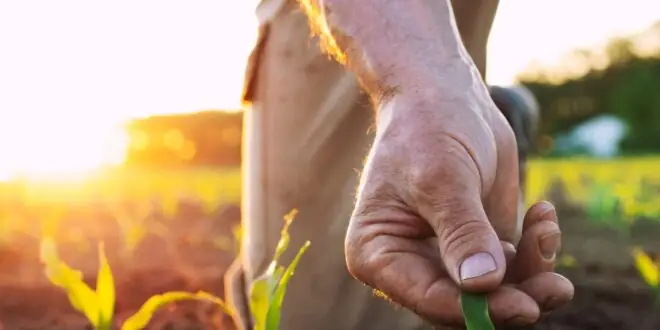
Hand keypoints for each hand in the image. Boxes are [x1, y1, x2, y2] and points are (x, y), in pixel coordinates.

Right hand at [345, 89, 573, 327]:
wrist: (442, 93)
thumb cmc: (426, 128)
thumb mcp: (442, 178)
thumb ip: (462, 231)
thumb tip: (483, 284)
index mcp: (379, 253)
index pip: (427, 298)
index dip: (474, 309)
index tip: (522, 306)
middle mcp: (409, 263)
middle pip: (465, 305)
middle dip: (512, 297)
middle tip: (557, 286)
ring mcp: (447, 255)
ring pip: (496, 292)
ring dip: (532, 270)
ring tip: (547, 228)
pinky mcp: (479, 243)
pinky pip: (514, 267)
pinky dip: (535, 249)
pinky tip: (543, 214)